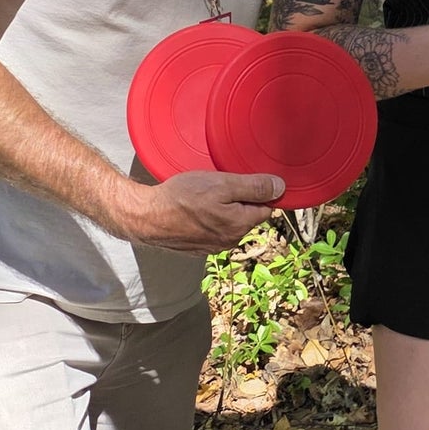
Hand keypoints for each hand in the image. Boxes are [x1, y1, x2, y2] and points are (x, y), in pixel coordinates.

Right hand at [115, 168, 284, 248]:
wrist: (147, 217)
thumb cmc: (182, 198)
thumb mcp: (222, 184)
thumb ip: (254, 187)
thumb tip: (281, 188)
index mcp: (241, 225)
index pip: (266, 208)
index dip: (258, 192)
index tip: (244, 182)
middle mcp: (231, 240)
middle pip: (248, 216)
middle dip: (240, 201)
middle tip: (219, 186)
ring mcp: (214, 247)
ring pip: (231, 223)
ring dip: (224, 210)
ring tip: (204, 197)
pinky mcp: (199, 248)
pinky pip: (214, 230)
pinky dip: (209, 219)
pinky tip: (195, 209)